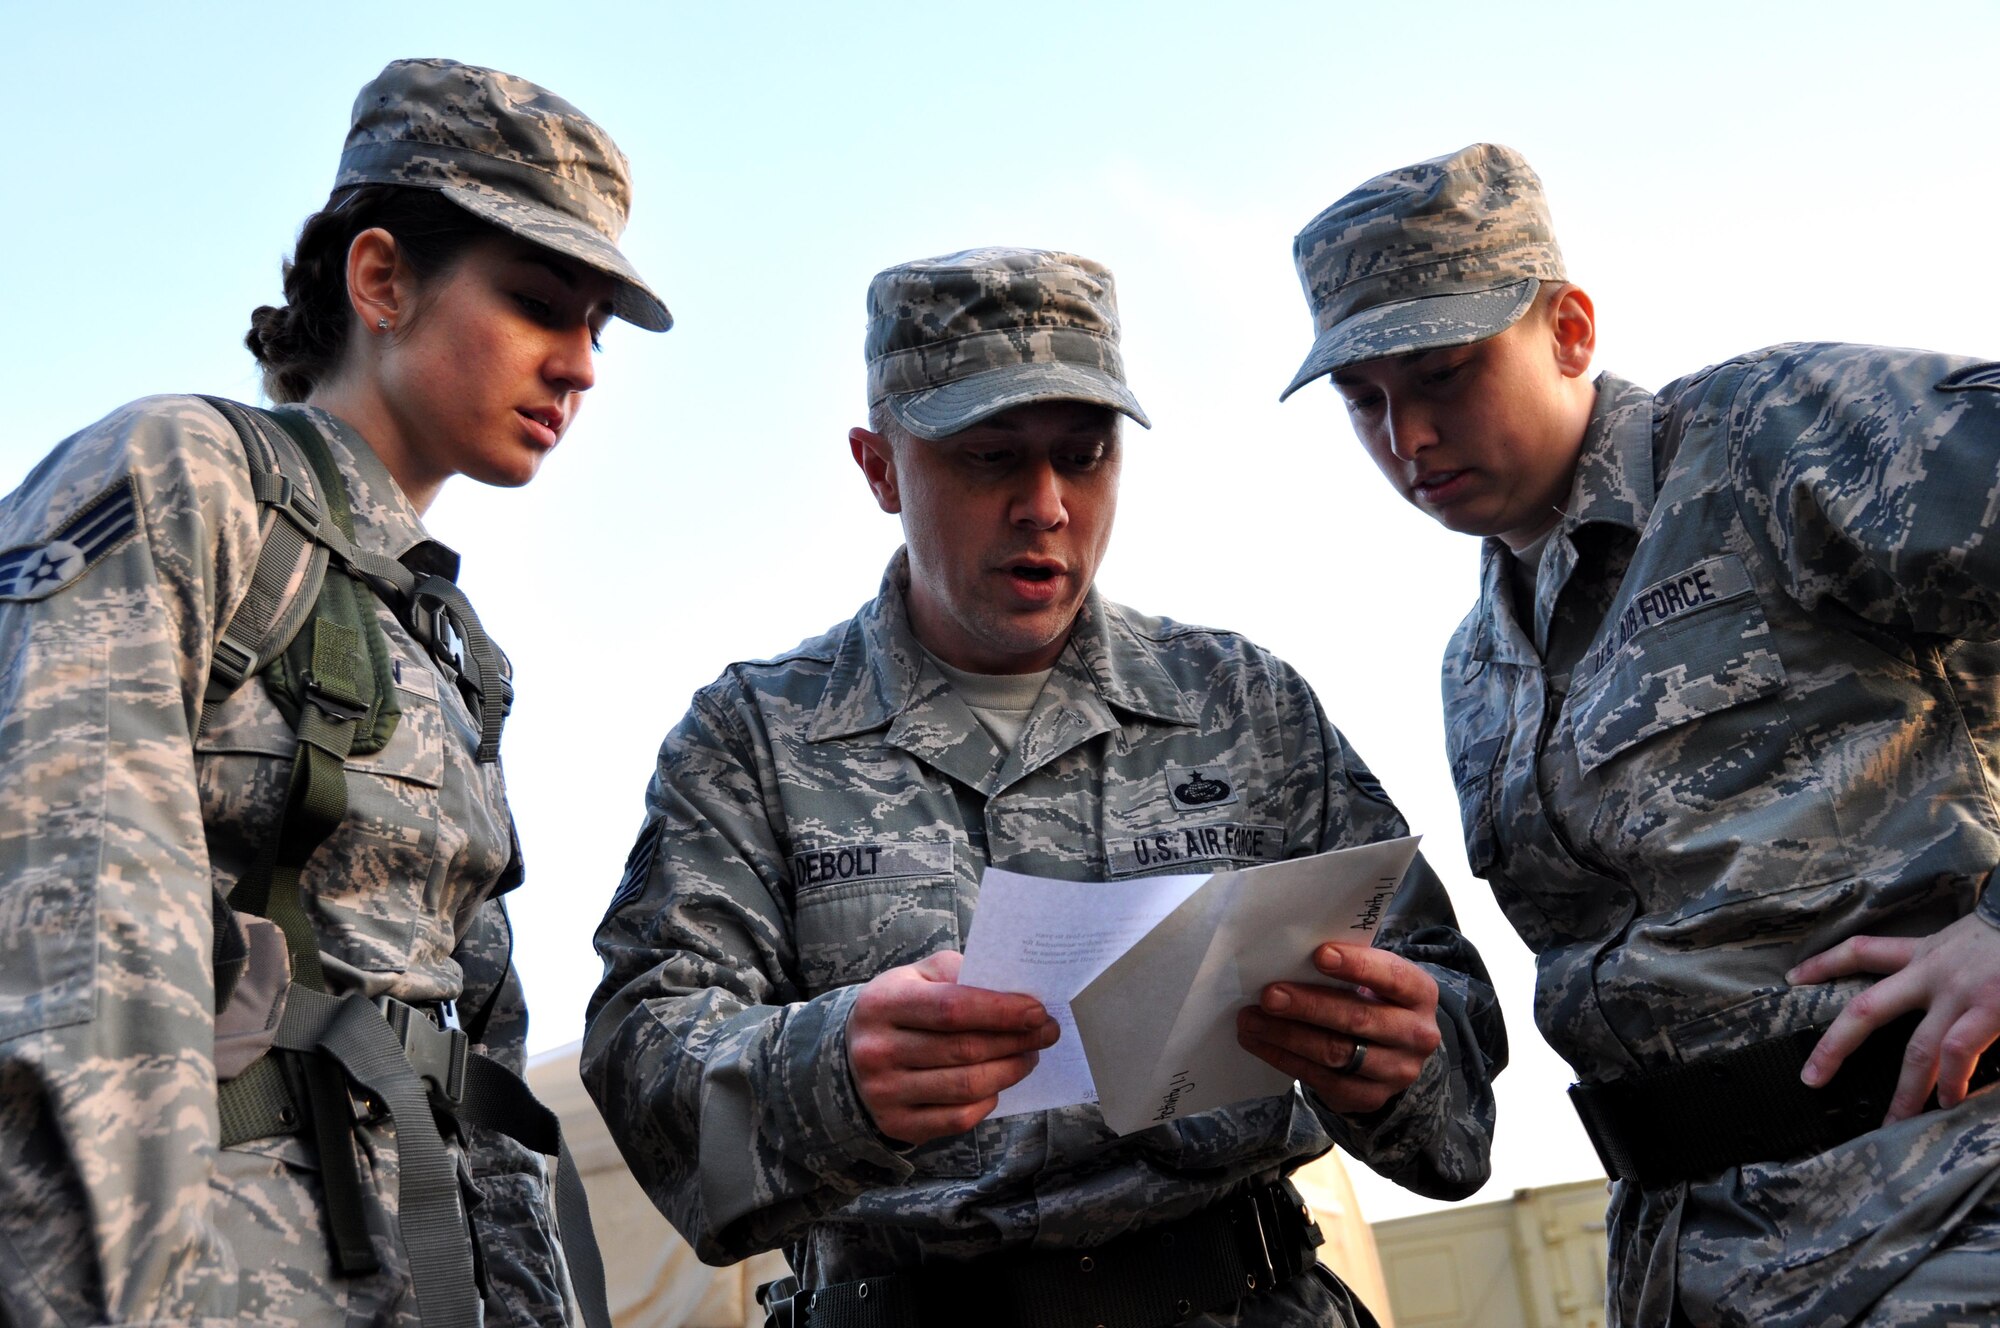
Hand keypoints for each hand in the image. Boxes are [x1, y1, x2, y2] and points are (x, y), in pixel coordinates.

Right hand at [846, 950, 1058, 1144]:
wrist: (853, 1054)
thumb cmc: (901, 1007)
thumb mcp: (919, 976)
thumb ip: (960, 974)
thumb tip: (1014, 992)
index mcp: (882, 1003)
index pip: (951, 1008)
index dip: (1001, 1011)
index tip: (1038, 1011)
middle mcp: (877, 1051)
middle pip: (965, 1050)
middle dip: (1016, 1041)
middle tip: (1046, 1033)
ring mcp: (884, 1093)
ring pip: (967, 1087)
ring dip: (1010, 1071)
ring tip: (1028, 1056)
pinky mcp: (897, 1124)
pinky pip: (958, 1118)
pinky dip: (988, 1101)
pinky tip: (998, 1084)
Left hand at [1235, 942, 1441, 1114]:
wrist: (1395, 1052)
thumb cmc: (1374, 1000)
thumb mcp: (1376, 980)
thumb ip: (1346, 968)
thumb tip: (1289, 955)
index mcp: (1420, 993)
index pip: (1392, 976)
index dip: (1357, 966)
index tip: (1319, 955)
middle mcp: (1416, 1035)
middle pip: (1357, 1019)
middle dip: (1308, 1006)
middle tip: (1269, 995)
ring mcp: (1396, 1071)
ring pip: (1335, 1053)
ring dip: (1286, 1035)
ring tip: (1251, 1020)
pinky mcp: (1368, 1097)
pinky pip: (1321, 1080)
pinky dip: (1284, 1059)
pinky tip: (1259, 1043)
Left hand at [1789, 912, 1999, 1124]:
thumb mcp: (1966, 943)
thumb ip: (1944, 971)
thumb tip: (1932, 1005)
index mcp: (1924, 954)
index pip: (1861, 952)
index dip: (1824, 964)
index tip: (1791, 977)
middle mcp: (1932, 973)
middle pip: (1866, 1009)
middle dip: (1835, 1046)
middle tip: (1811, 1078)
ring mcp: (1959, 994)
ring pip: (1916, 1049)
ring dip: (1906, 1092)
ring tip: (1894, 1122)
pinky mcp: (1990, 1008)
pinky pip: (1959, 1052)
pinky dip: (1953, 1082)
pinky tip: (1949, 1102)